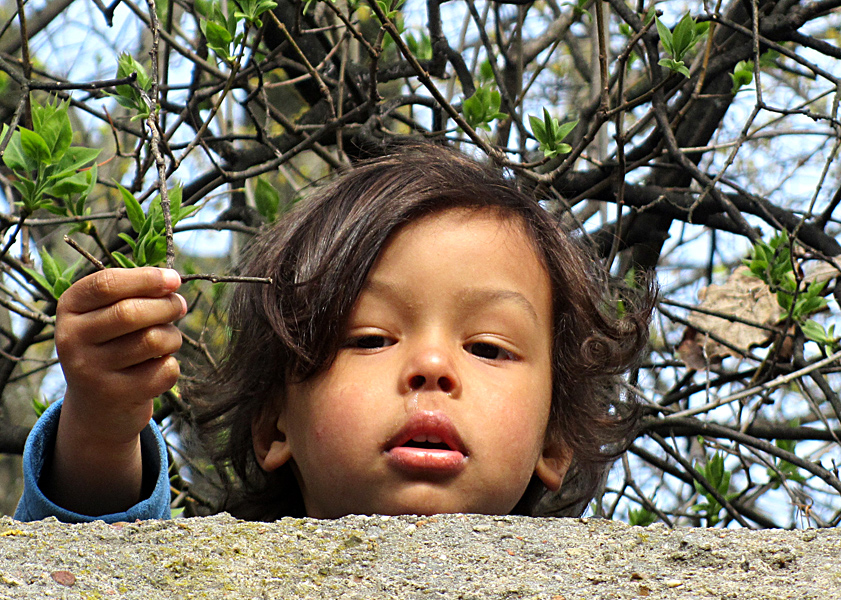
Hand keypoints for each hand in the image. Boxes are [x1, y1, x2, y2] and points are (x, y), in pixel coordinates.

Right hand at [43, 267, 185, 514]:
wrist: (97, 406)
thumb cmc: (112, 345)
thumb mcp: (108, 314)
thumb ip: (134, 294)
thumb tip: (172, 283)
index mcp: (69, 308)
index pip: (106, 284)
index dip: (147, 278)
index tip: (174, 279)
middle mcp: (71, 339)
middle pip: (130, 313)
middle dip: (166, 305)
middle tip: (179, 305)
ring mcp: (90, 371)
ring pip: (152, 341)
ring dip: (173, 336)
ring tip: (170, 338)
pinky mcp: (115, 396)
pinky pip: (164, 371)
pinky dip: (172, 365)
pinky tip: (159, 366)